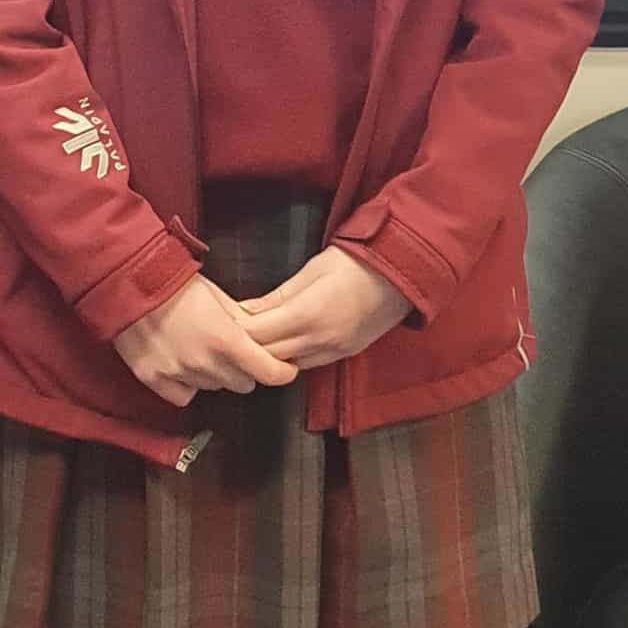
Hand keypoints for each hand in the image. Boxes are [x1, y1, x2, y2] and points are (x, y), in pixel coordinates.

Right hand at [113, 274, 298, 407]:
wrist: (128, 282)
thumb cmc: (174, 283)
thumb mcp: (217, 296)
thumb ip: (242, 321)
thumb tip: (261, 335)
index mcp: (226, 340)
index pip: (268, 372)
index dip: (282, 372)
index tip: (284, 369)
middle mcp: (204, 362)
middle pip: (243, 383)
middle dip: (243, 369)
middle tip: (233, 352)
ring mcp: (178, 373)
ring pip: (213, 388)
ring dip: (214, 374)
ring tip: (200, 350)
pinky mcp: (154, 378)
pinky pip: (184, 396)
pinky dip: (187, 384)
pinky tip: (183, 365)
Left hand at [240, 248, 410, 368]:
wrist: (405, 273)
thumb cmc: (357, 262)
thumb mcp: (312, 270)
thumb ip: (278, 296)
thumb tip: (245, 310)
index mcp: (309, 314)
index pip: (257, 334)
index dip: (235, 329)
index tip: (221, 320)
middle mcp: (321, 340)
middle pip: (268, 355)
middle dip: (246, 345)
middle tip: (229, 332)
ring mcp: (335, 351)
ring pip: (287, 365)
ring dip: (267, 355)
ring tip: (252, 338)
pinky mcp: (345, 354)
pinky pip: (307, 365)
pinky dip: (289, 357)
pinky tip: (280, 343)